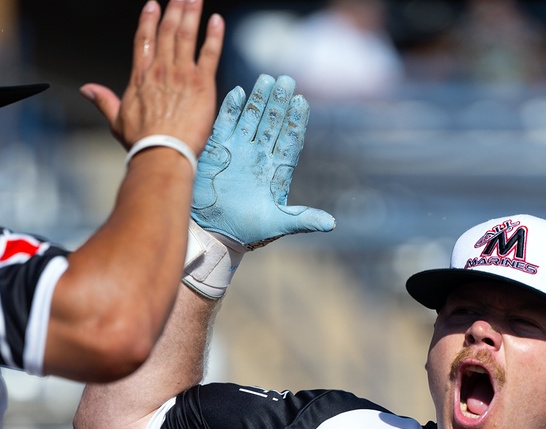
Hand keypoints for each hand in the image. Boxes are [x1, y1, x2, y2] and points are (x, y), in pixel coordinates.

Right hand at [79, 0, 223, 154]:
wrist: (162, 152)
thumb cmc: (143, 142)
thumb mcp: (116, 120)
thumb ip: (104, 100)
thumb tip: (87, 90)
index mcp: (141, 77)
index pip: (143, 40)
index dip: (148, 20)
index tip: (153, 5)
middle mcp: (161, 70)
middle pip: (167, 31)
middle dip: (174, 9)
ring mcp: (182, 75)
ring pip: (186, 35)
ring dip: (191, 13)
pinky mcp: (202, 84)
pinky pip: (209, 53)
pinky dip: (214, 36)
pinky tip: (216, 21)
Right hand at [192, 74, 334, 248]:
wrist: (213, 232)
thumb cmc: (246, 229)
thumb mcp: (277, 223)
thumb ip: (303, 219)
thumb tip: (332, 224)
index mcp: (276, 169)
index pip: (290, 139)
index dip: (296, 121)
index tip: (303, 102)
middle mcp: (259, 156)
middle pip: (272, 123)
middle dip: (280, 102)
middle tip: (288, 80)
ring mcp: (238, 150)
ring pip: (251, 118)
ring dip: (259, 100)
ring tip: (267, 79)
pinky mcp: (216, 150)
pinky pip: (224, 125)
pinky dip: (230, 109)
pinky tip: (238, 92)